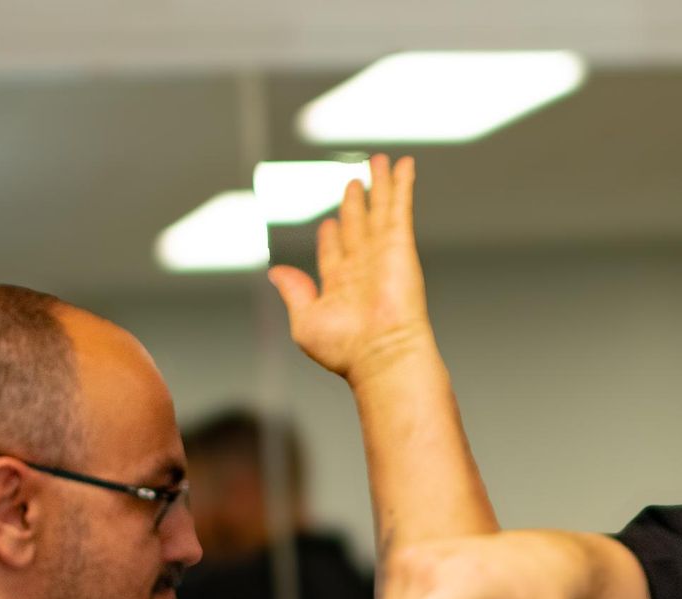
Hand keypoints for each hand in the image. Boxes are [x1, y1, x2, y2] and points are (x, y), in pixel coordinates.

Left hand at [267, 153, 432, 383]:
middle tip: (354, 181)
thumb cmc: (345, 349)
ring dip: (381, 184)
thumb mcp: (306, 321)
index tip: (329, 224)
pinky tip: (404, 165)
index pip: (335, 251)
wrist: (381, 354)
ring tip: (379, 161)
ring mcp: (383, 254)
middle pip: (358, 224)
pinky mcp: (400, 245)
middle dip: (355, 202)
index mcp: (340, 286)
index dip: (331, 236)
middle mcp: (363, 267)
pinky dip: (402, 185)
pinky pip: (399, 207)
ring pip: (380, 209)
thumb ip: (294, 293)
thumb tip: (277, 272)